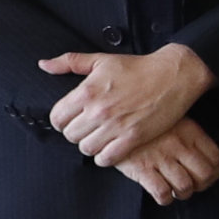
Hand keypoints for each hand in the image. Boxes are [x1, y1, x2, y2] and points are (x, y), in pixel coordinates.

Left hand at [39, 43, 208, 165]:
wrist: (173, 75)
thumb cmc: (138, 67)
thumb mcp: (101, 60)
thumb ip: (70, 62)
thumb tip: (44, 65)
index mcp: (87, 91)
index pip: (57, 117)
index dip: (62, 120)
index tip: (71, 119)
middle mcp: (99, 111)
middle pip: (70, 135)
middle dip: (76, 132)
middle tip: (87, 129)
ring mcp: (116, 126)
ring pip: (86, 148)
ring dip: (90, 145)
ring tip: (99, 139)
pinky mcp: (133, 138)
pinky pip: (107, 158)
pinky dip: (105, 157)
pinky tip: (110, 149)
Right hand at [110, 119, 218, 204]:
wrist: (111, 121)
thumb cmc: (144, 123)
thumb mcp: (172, 120)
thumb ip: (189, 136)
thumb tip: (204, 158)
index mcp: (189, 132)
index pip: (215, 158)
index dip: (215, 173)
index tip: (208, 177)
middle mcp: (178, 145)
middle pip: (204, 175)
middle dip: (201, 186)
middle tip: (192, 186)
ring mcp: (160, 157)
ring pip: (185, 186)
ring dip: (183, 193)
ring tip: (176, 190)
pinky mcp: (141, 169)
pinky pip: (162, 192)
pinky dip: (165, 198)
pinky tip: (162, 194)